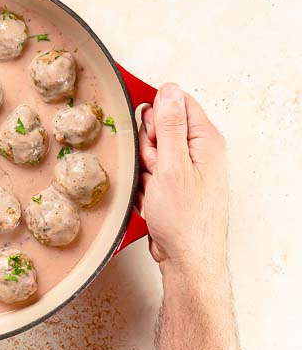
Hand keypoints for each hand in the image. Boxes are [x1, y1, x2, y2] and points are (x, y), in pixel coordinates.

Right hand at [138, 83, 227, 275]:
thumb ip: (169, 126)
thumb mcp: (172, 166)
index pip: (178, 103)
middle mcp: (200, 152)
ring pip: (151, 152)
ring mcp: (187, 170)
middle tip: (153, 166)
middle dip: (147, 146)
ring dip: (144, 168)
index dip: (156, 114)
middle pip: (160, 128)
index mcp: (206, 140)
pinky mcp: (175, 186)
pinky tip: (151, 197)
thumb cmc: (185, 220)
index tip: (147, 130)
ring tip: (154, 186)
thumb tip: (168, 91)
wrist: (186, 258)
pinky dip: (145, 183)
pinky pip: (150, 172)